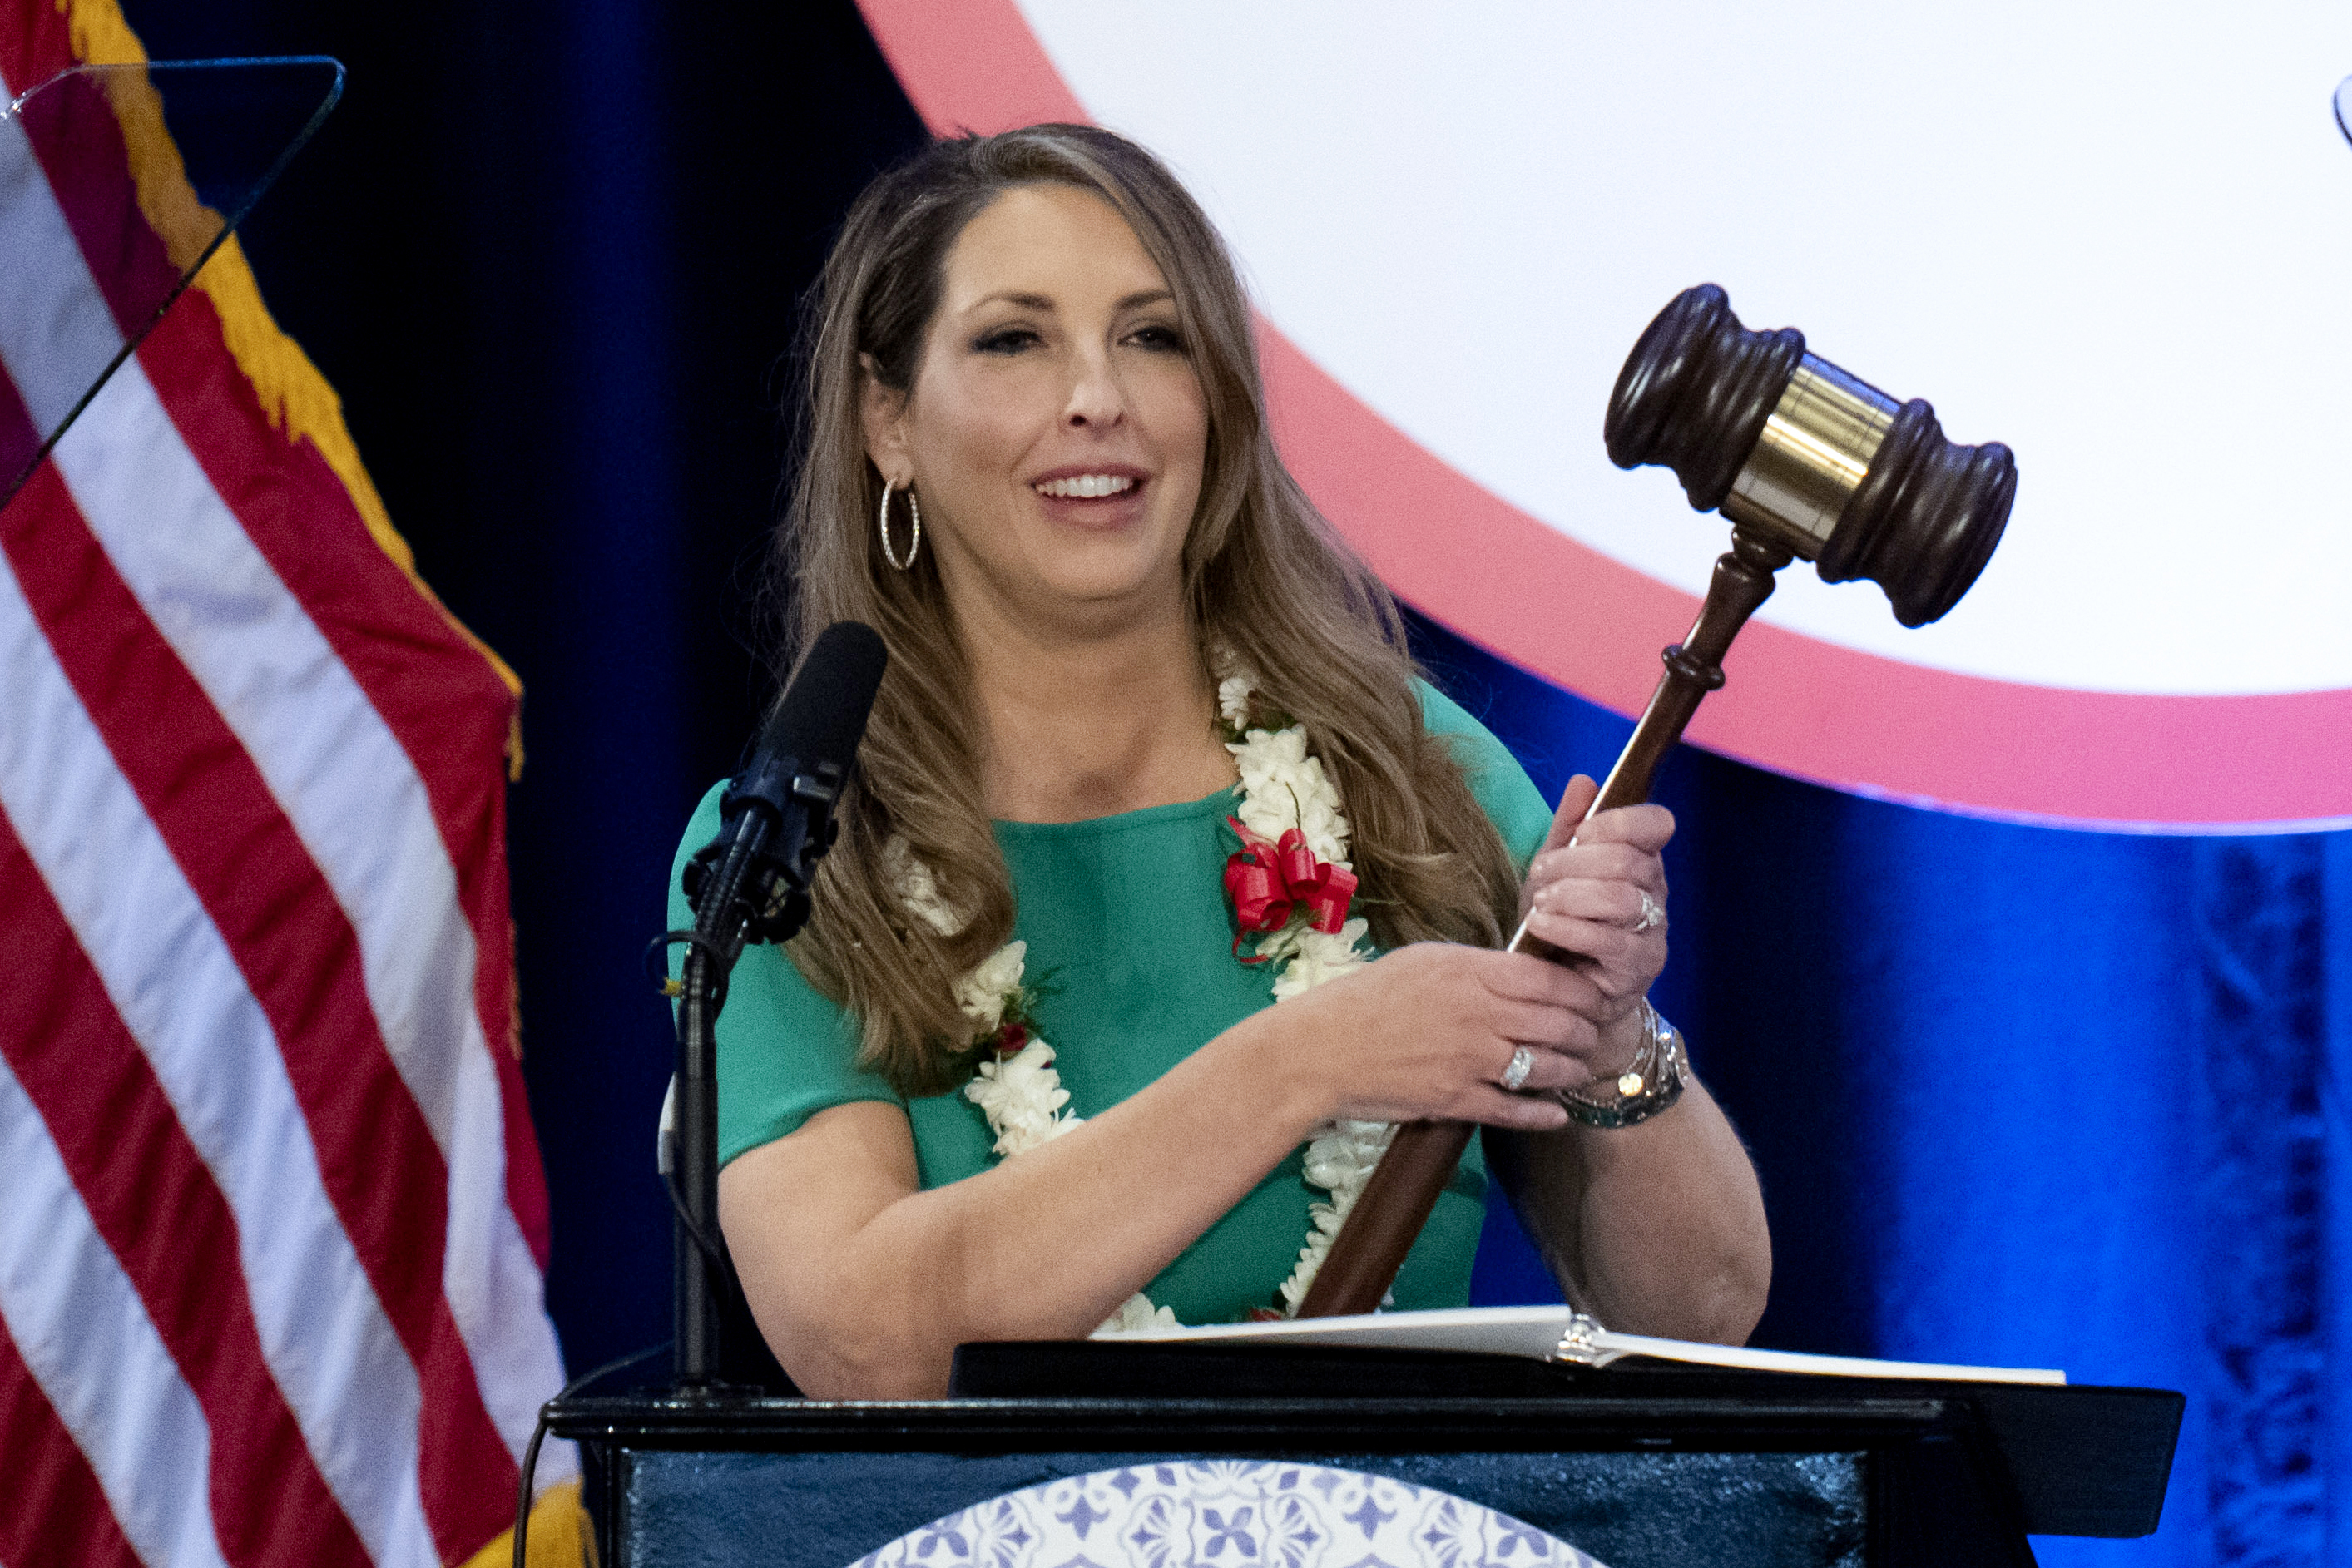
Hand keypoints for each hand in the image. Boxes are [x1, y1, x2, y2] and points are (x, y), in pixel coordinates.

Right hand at [1273, 941, 1661, 1131]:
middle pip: (1558, 1022)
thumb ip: (1475, 967)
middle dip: (1585, 1031)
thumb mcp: (1422, 961)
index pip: (1548, 979)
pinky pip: (1514, 1110)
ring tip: (1579, 1069)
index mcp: (1468, 971)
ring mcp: (1469, 1060)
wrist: (1319, 1051)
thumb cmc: (1365, 999)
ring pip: (1545, 1066)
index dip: (1582, 990)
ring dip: (1571, 1070)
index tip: (1593, 996)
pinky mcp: (1456, 1100)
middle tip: (1592, 1034)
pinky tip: (1557, 1113)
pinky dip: (1543, 1114)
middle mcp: (1477, 1013)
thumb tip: (1519, 971)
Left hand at [1517, 774, 1673, 1058]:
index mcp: (1640, 862)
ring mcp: (1650, 935)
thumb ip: (1567, 829)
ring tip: (1541, 902)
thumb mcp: (1554, 871)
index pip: (1655, 825)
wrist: (1556, 993)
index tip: (1579, 834)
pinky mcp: (1635, 971)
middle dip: (1576, 861)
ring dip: (1572, 895)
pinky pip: (1608, 942)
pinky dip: (1569, 928)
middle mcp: (1654, 895)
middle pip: (1629, 861)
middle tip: (1542, 872)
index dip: (1618, 821)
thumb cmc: (1557, 926)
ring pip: (1622, 900)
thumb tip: (1584, 781)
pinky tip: (1542, 926)